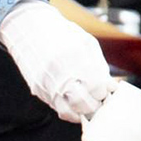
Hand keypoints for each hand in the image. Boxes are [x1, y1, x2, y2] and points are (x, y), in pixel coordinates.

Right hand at [0, 0, 117, 121]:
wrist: (30, 30)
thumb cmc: (63, 34)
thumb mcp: (87, 43)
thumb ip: (99, 65)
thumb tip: (110, 86)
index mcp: (75, 58)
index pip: (96, 86)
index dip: (104, 91)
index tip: (106, 89)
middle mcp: (59, 72)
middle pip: (83, 103)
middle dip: (96, 104)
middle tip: (99, 99)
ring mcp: (46, 83)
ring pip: (69, 111)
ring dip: (83, 111)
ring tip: (89, 103)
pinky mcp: (38, 90)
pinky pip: (57, 108)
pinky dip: (70, 111)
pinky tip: (77, 105)